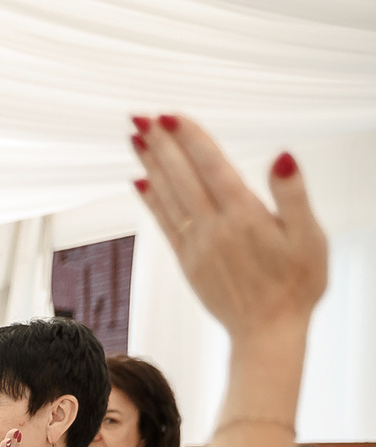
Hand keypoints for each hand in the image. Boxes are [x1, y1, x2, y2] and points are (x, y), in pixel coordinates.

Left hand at [133, 115, 325, 341]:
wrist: (268, 333)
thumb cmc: (299, 284)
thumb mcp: (311, 237)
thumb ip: (294, 194)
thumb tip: (283, 155)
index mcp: (245, 217)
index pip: (212, 166)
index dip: (189, 138)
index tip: (168, 114)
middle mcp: (214, 228)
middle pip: (182, 177)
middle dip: (160, 144)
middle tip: (138, 115)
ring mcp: (196, 245)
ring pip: (168, 197)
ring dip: (151, 165)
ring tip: (134, 137)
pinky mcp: (187, 262)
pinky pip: (164, 223)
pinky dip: (151, 200)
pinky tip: (140, 181)